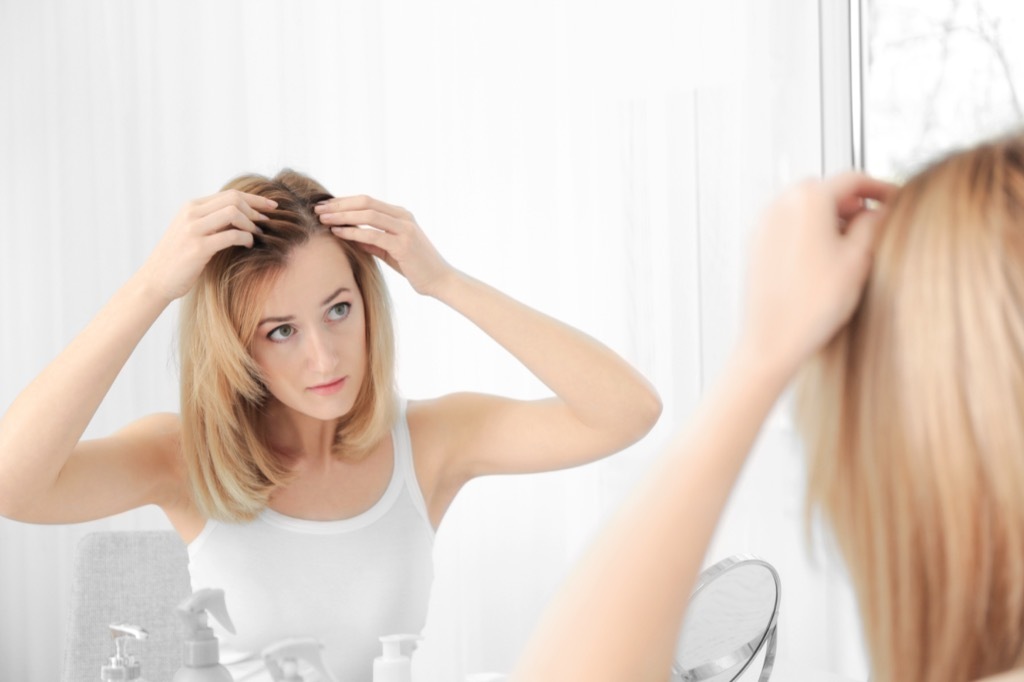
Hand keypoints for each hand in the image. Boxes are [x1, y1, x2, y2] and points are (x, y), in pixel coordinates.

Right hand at [138, 190, 273, 301]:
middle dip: (256, 209)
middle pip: (234, 199)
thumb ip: (211, 220)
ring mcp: (193, 229)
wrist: (156, 280)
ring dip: (251, 224)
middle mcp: (191, 213)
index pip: (230, 194)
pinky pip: (231, 235)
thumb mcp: (192, 231)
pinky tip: (249, 245)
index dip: (255, 199)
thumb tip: (242, 215)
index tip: (272, 206)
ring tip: (257, 235)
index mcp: (191, 207)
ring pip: (233, 213)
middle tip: (267, 223)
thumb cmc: (179, 258)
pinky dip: (246, 238)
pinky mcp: (198, 248)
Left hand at [315, 195, 453, 295]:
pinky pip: (373, 234)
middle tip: (318, 209)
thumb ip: (373, 242)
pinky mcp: (403, 245)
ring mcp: (405, 229)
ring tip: (323, 219)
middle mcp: (403, 217)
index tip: (325, 206)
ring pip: (368, 214)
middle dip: (339, 205)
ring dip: (343, 215)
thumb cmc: (416, 267)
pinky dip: (353, 232)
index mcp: (400, 215)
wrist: (440, 280)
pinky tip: (338, 233)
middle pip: (365, 202)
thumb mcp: (391, 251)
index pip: (367, 201)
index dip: (344, 201)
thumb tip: (350, 235)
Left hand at [741, 172, 896, 372]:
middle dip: (852, 202)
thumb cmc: (811, 306)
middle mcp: (779, 205)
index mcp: (807, 200)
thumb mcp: (858, 259)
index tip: (893, 198)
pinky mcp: (756, 244)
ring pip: (805, 207)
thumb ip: (873, 225)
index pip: (852, 179)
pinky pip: (788, 225)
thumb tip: (878, 212)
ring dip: (830, 216)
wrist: (772, 340)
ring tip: (850, 244)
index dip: (879, 186)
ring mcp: (763, 224)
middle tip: (874, 221)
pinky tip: (824, 257)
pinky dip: (809, 230)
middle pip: (826, 189)